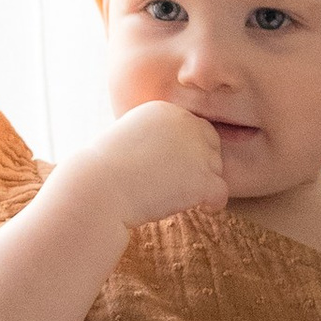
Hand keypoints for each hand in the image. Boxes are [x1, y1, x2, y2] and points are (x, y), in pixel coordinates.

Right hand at [67, 99, 231, 231]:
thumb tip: (171, 155)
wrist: (99, 190)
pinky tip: (201, 209)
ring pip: (216, 169)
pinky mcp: (202, 178)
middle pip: (211, 145)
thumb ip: (154, 138)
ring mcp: (196, 151)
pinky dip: (213, 203)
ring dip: (203, 184)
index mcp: (166, 111)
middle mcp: (186, 123)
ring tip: (180, 198)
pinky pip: (221, 192)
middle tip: (181, 184)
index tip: (173, 169)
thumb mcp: (128, 137)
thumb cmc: (104, 170)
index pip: (194, 128)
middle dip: (201, 164)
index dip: (188, 150)